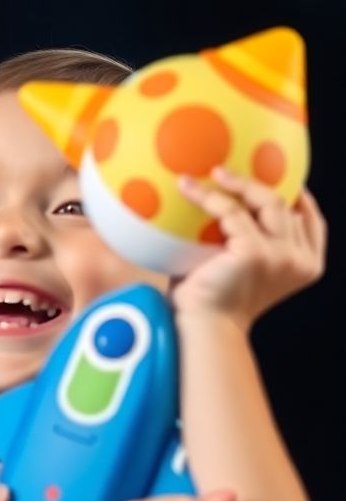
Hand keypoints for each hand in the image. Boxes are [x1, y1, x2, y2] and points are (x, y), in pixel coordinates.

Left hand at [172, 169, 326, 330]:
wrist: (205, 327)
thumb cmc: (213, 299)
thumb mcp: (243, 267)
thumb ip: (250, 240)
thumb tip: (228, 205)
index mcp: (306, 265)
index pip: (311, 222)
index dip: (296, 197)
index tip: (273, 179)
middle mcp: (300, 259)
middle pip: (285, 205)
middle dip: (255, 185)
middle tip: (223, 173)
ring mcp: (281, 255)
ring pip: (264, 202)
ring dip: (234, 184)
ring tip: (206, 175)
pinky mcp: (255, 252)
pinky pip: (231, 212)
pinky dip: (209, 198)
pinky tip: (188, 189)